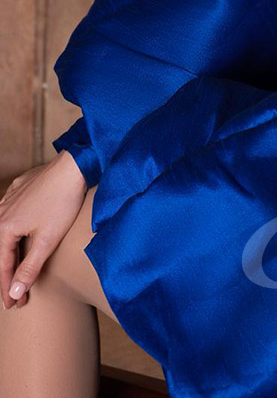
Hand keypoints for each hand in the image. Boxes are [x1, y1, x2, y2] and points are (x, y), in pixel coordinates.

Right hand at [0, 151, 87, 309]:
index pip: (4, 265)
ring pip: (5, 232)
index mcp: (4, 227)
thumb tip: (14, 293)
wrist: (73, 167)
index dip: (8, 288)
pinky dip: (14, 230)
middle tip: (17, 295)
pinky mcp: (20, 188)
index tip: (14, 305)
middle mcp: (1, 212)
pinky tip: (17, 235)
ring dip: (11, 253)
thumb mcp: (47, 240)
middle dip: (9, 273)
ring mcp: (9, 198)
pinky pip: (10, 213)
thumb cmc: (62, 202)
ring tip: (16, 269)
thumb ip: (29, 268)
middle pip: (2, 249)